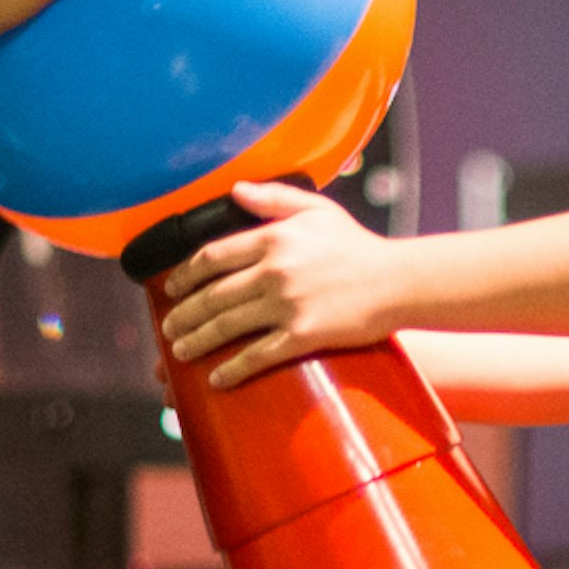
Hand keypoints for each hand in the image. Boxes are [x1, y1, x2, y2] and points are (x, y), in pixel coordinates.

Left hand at [155, 181, 409, 385]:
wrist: (399, 281)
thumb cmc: (359, 246)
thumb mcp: (317, 210)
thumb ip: (273, 197)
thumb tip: (235, 190)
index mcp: (274, 239)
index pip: (213, 257)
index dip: (185, 275)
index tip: (172, 289)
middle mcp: (274, 271)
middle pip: (213, 296)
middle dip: (184, 314)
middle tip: (169, 327)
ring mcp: (287, 305)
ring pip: (227, 326)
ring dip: (198, 341)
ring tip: (181, 351)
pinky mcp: (303, 335)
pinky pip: (257, 355)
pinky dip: (233, 369)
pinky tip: (217, 378)